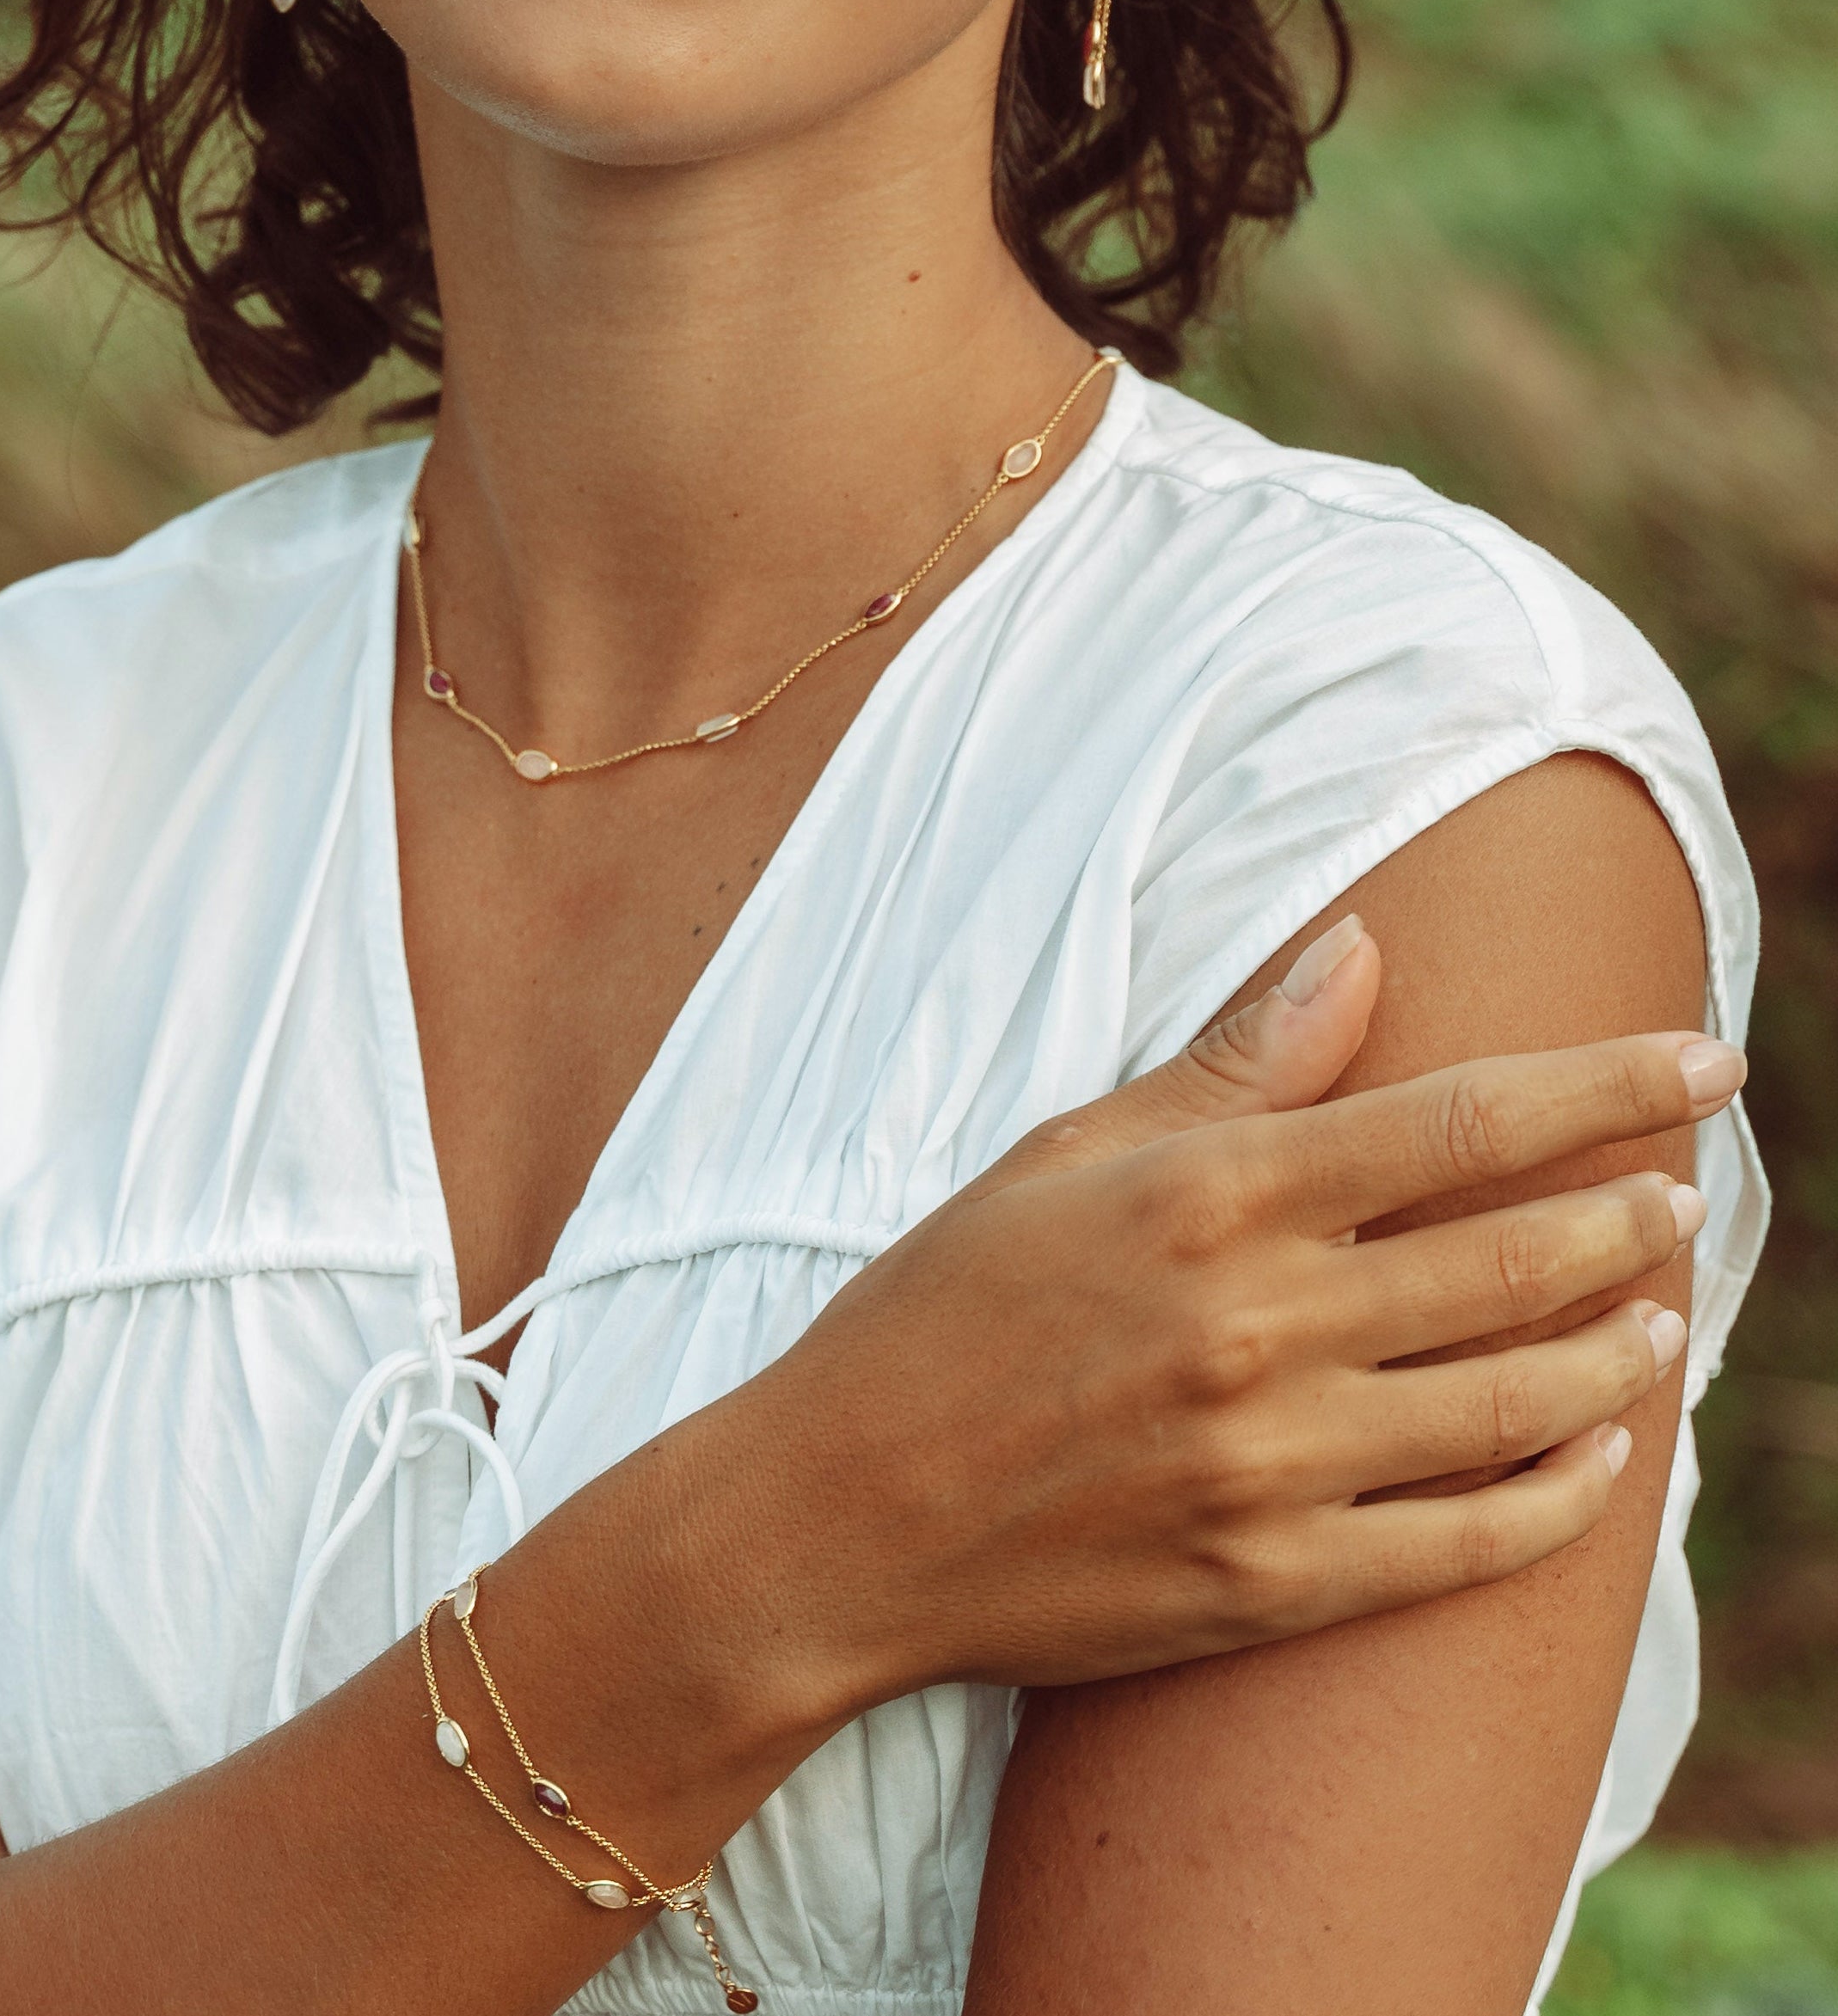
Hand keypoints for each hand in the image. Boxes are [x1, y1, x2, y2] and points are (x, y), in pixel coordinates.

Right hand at [753, 915, 1738, 1706]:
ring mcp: (1274, 1467)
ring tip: (1658, 1317)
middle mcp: (1260, 1327)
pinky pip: (1471, 1543)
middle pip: (1517, 1259)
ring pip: (1519, 1402)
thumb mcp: (1063, 1155)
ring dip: (1619, 1350)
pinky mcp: (1273, 1586)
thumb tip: (1358, 951)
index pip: (1461, 1121)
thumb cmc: (937, 1311)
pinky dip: (1564, 1497)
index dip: (1605, 1084)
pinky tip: (1603, 1457)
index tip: (1700, 1060)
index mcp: (1208, 1197)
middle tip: (1679, 1191)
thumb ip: (1227, 1061)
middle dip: (1628, 1214)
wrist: (837, 1516)